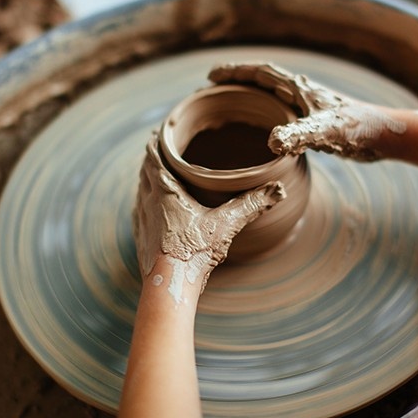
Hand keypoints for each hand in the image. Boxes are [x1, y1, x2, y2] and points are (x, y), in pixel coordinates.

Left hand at [132, 132, 285, 294]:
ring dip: (146, 182)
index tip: (158, 132)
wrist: (170, 285)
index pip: (154, 159)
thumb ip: (251, 205)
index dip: (155, 144)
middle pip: (145, 173)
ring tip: (154, 176)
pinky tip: (151, 211)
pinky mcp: (140, 239)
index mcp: (165, 192)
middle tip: (158, 150)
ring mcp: (142, 222)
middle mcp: (148, 203)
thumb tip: (278, 190)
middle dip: (151, 160)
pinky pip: (139, 214)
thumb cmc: (194, 252)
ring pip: (140, 193)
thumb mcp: (226, 225)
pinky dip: (144, 205)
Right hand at [208, 61, 409, 161]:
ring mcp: (308, 107)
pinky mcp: (316, 122)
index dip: (235, 72)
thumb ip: (300, 134)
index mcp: (299, 88)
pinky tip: (263, 132)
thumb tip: (273, 142)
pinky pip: (282, 114)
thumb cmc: (359, 129)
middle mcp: (301, 93)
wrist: (385, 136)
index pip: (260, 73)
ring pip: (271, 97)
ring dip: (250, 97)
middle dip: (237, 82)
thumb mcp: (326, 132)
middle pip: (262, 81)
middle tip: (212, 89)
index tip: (211, 76)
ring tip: (230, 106)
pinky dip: (266, 116)